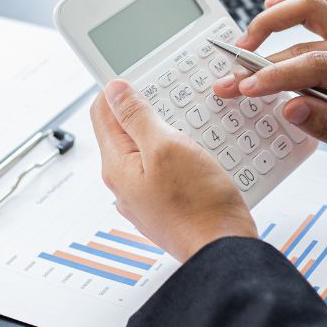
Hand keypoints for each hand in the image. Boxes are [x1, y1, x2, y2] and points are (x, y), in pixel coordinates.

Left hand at [90, 80, 256, 261]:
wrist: (224, 250)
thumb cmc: (199, 204)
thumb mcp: (167, 146)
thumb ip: (138, 117)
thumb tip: (115, 91)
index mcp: (117, 166)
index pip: (102, 113)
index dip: (119, 89)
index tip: (142, 76)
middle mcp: (125, 184)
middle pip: (126, 132)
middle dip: (149, 111)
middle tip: (174, 101)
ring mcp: (145, 198)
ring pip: (149, 151)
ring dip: (168, 134)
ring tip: (192, 129)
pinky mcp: (167, 206)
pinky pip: (167, 171)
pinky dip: (181, 157)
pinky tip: (201, 157)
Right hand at [213, 0, 326, 173]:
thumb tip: (289, 107)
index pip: (319, 65)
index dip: (277, 76)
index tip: (245, 88)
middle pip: (307, 39)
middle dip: (262, 61)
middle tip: (231, 81)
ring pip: (313, 4)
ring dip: (274, 18)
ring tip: (244, 42)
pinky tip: (271, 6)